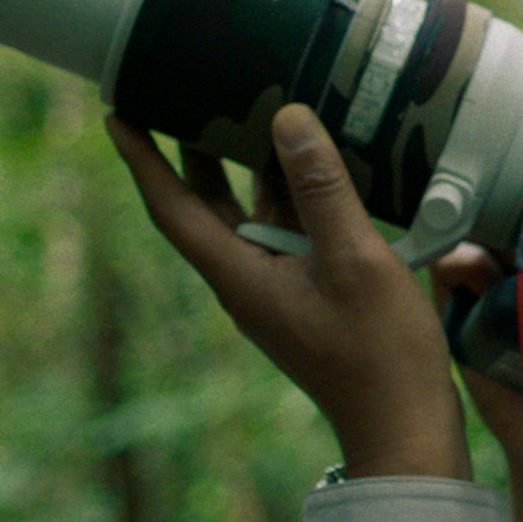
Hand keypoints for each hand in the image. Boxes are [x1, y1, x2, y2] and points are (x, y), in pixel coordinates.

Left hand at [110, 105, 469, 481]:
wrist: (406, 429)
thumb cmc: (381, 354)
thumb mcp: (355, 260)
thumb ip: (321, 189)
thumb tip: (288, 118)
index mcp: (240, 276)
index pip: (172, 208)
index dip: (141, 159)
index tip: (117, 113)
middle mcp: (247, 282)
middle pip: (203, 206)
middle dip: (188, 150)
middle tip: (179, 92)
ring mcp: (276, 290)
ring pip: (246, 216)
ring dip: (243, 167)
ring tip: (247, 108)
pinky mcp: (306, 295)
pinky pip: (283, 232)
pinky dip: (287, 193)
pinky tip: (314, 165)